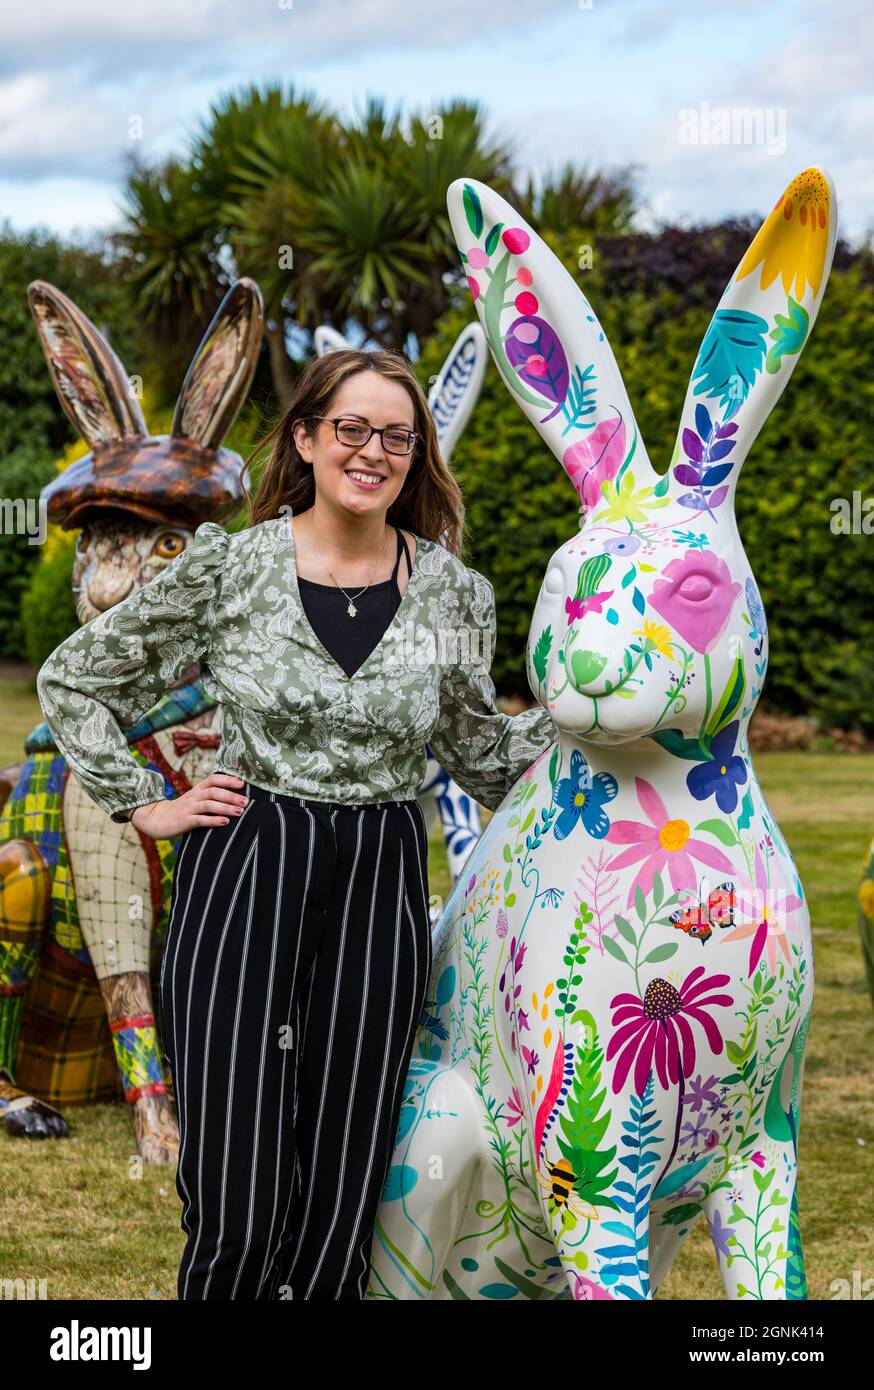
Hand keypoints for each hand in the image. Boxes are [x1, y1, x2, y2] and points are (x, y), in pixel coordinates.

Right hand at [129, 773, 249, 838]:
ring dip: (226, 807)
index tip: (242, 784)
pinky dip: (213, 820)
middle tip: (246, 801)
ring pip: (209, 805)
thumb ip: (210, 797)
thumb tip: (235, 797)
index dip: (228, 780)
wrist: (155, 819)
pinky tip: (225, 822)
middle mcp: (194, 797)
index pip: (213, 779)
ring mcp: (189, 808)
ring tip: (240, 811)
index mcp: (197, 790)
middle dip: (231, 795)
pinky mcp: (184, 821)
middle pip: (214, 792)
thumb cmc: (181, 810)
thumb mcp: (195, 800)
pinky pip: (200, 820)